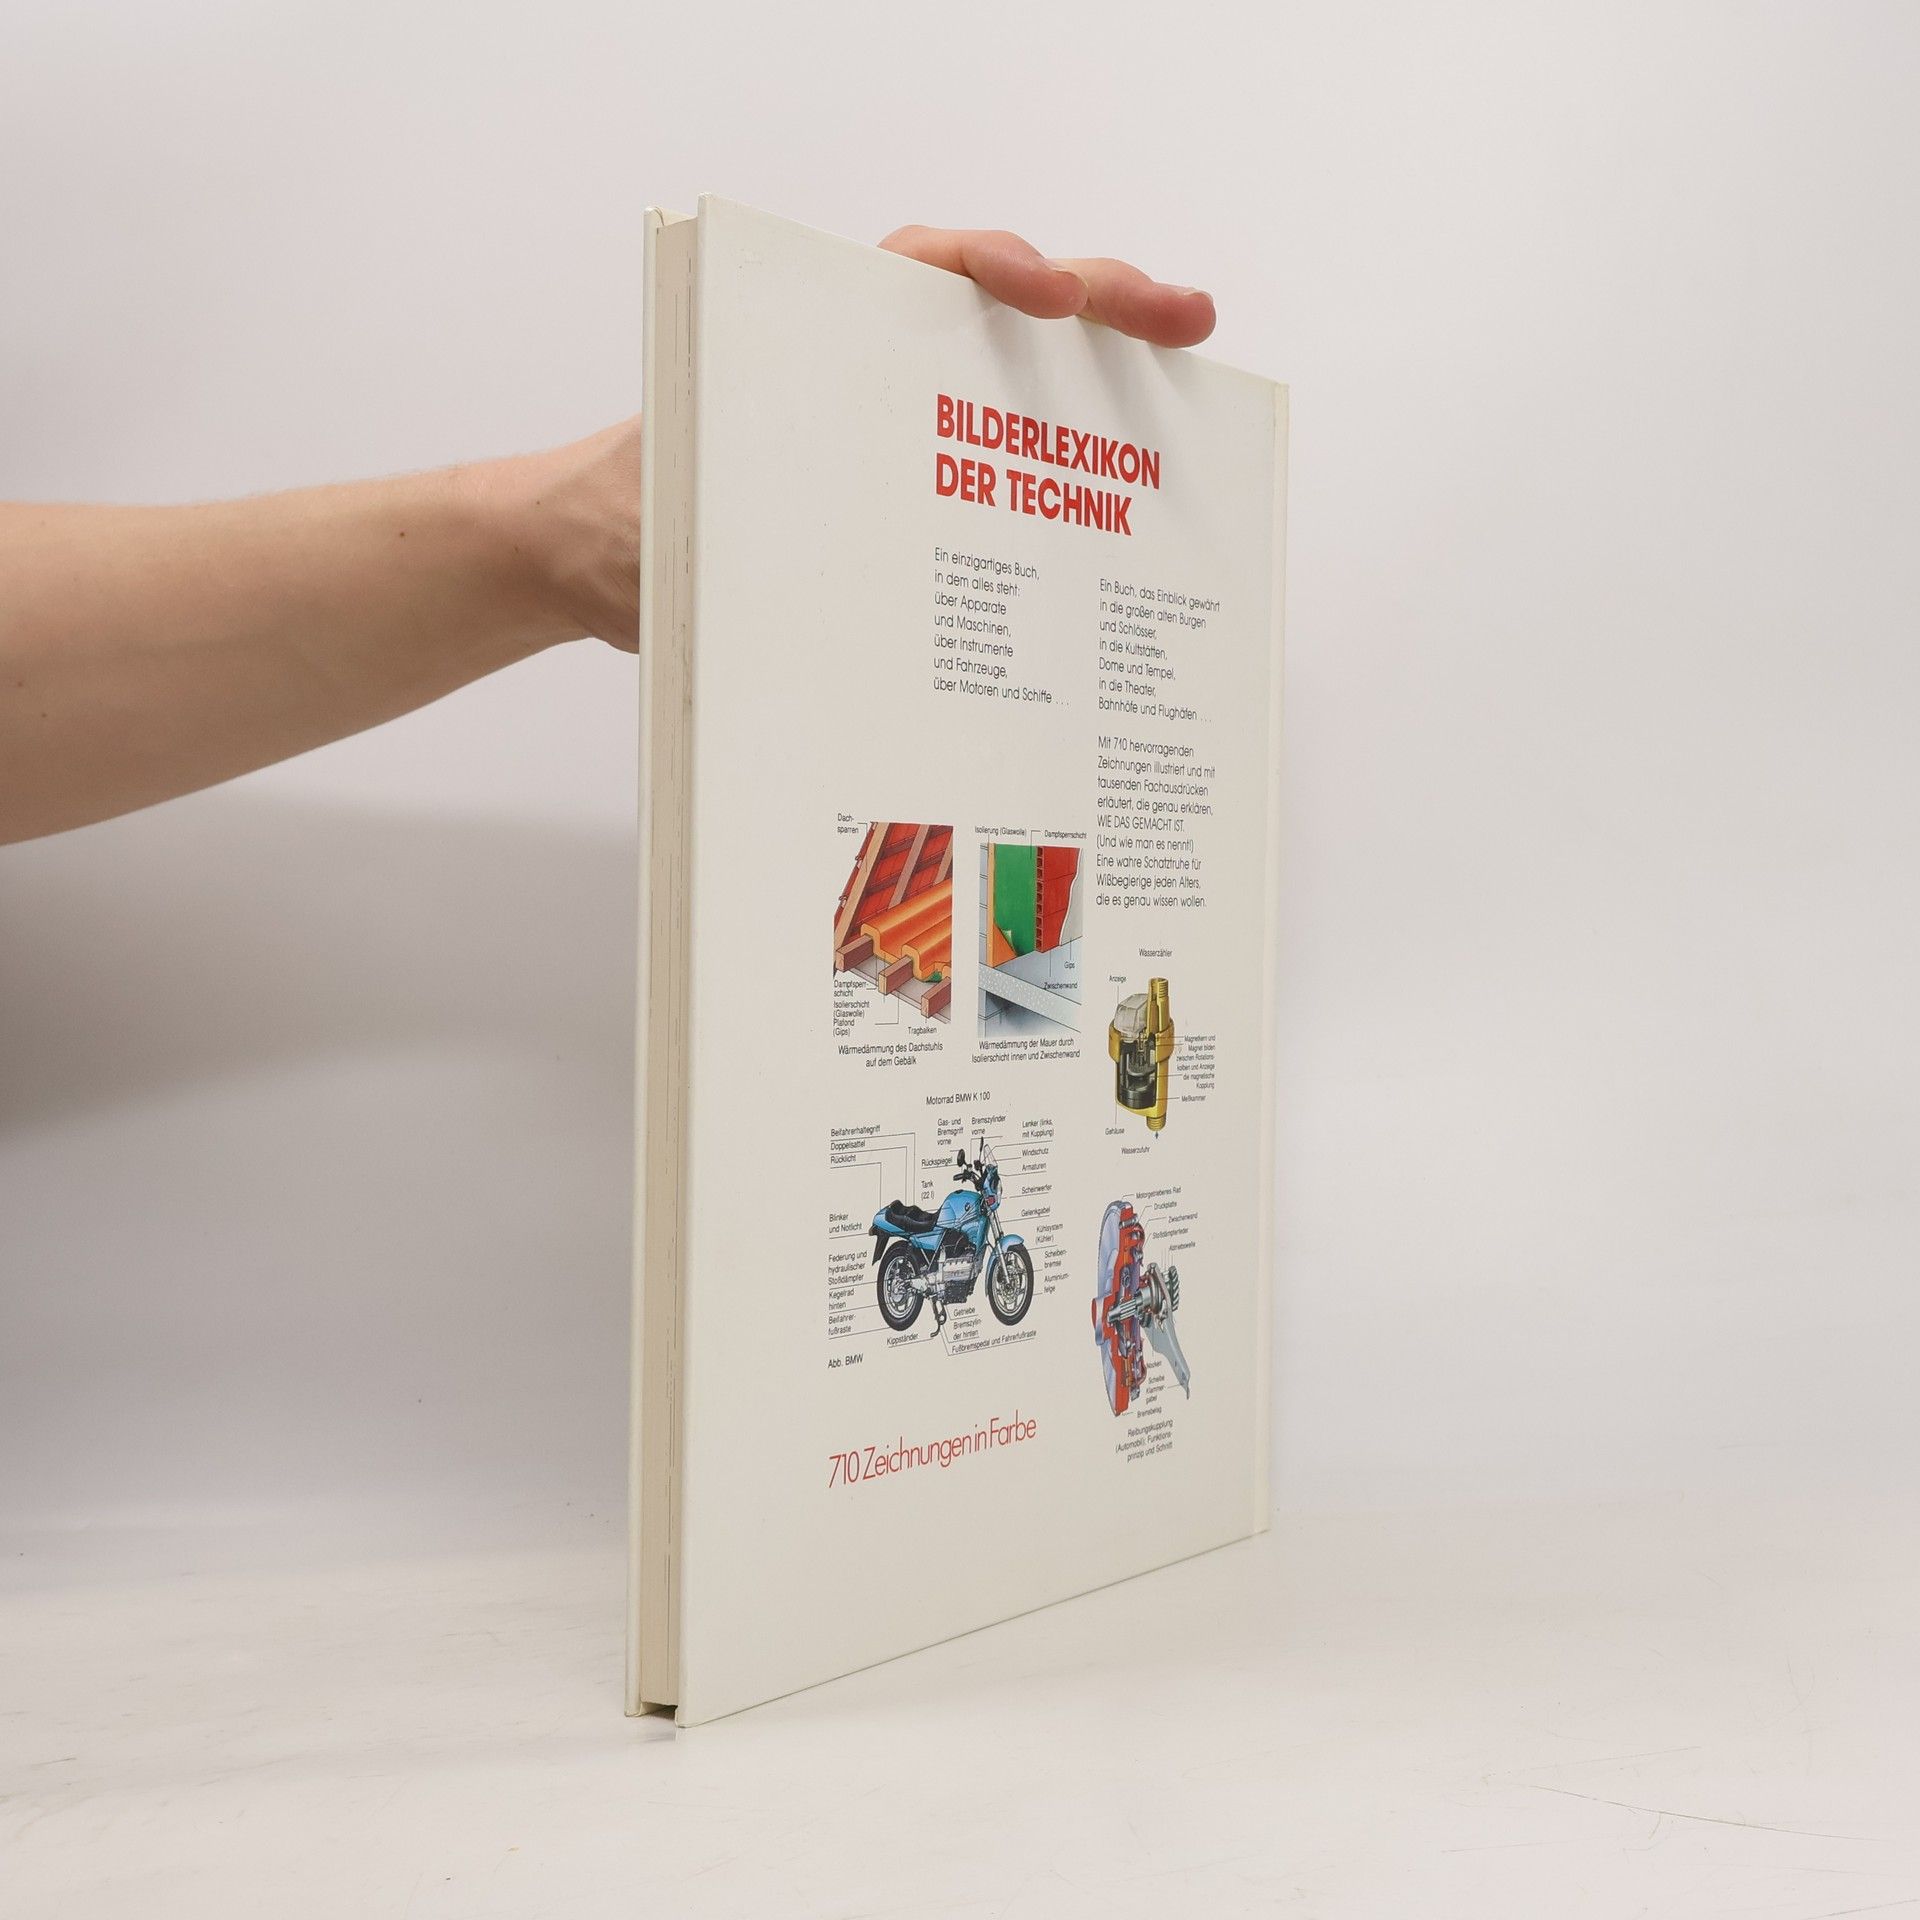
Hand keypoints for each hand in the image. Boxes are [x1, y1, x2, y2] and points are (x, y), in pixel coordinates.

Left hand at [533, 228, 1215, 656]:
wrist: (590, 563)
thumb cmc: (622, 523)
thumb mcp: (672, 516)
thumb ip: (733, 520)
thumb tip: (804, 560)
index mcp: (810, 341)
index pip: (918, 270)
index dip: (993, 268)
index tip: (1045, 295)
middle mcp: (862, 367)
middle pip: (996, 311)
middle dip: (1100, 306)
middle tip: (1186, 320)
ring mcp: (890, 425)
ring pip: (1010, 385)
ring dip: (1099, 391)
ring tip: (1185, 418)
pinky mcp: (900, 489)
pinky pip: (993, 467)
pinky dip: (1057, 472)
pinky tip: (1116, 512)